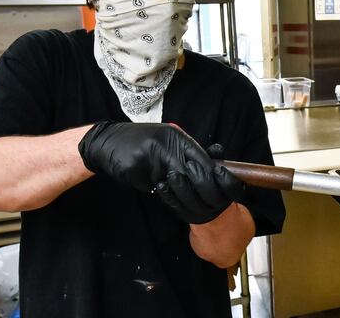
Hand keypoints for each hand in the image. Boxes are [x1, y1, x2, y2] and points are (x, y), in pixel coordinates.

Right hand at [78, 122, 243, 222]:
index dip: (220, 177)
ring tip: (190, 202)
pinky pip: (157, 187)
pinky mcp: (138, 167)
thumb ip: (189, 153)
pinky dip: (164, 193)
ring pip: (178, 183)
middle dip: (206, 191)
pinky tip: (166, 193)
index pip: (205, 160)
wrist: (106, 142)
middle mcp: (167, 143)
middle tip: (211, 203)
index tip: (232, 190)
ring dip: (184, 194)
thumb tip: (218, 165)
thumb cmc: (140, 144)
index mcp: (177, 136)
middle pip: (196, 173)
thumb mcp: (166, 143)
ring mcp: (152, 155)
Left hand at [155, 142, 244, 223]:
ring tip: (172, 173)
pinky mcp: (186, 214)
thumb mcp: (214, 166)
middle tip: (189, 165)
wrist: (202, 201)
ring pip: (193, 203)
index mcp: (229, 192)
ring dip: (182, 187)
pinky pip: (176, 206)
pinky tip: (162, 184)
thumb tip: (216, 149)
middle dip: (201, 180)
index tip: (217, 169)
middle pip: (212, 196)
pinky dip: (168, 195)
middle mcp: (218, 205)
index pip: (233, 189)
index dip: (226, 180)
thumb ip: (216, 157)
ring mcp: (202, 213)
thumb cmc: (209, 178)